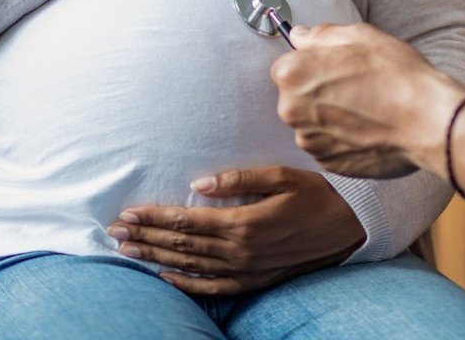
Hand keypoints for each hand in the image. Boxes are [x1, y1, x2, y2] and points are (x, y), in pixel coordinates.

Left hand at [108, 167, 364, 295]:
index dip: (154, 218)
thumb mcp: (281, 176)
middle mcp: (241, 252)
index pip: (186, 222)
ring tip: (128, 252)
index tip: (127, 213)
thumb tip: (197, 182)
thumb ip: (238, 179)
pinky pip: (213, 289)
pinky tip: (165, 278)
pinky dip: (186, 284)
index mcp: (244, 223)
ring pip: (191, 266)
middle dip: (145, 238)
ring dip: (156, 258)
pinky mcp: (255, 281)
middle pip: (182, 245)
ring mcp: (247, 271)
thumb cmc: (316, 194)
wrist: (351, 228)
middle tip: (113, 232)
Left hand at [271, 23, 464, 179]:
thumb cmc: (398, 76)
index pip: (286, 66)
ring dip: (330, 116)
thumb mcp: (360, 35)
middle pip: (295, 96)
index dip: (311, 64)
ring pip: (311, 123)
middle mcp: (292, 111)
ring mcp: (310, 141)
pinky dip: (341, 138)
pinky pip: (327, 145)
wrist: (429, 122)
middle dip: (318, 91)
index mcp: (294, 75)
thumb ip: (321, 35)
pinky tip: (367, 127)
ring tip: (365, 108)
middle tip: (354, 86)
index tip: (333, 66)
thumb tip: (300, 36)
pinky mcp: (328, 164)